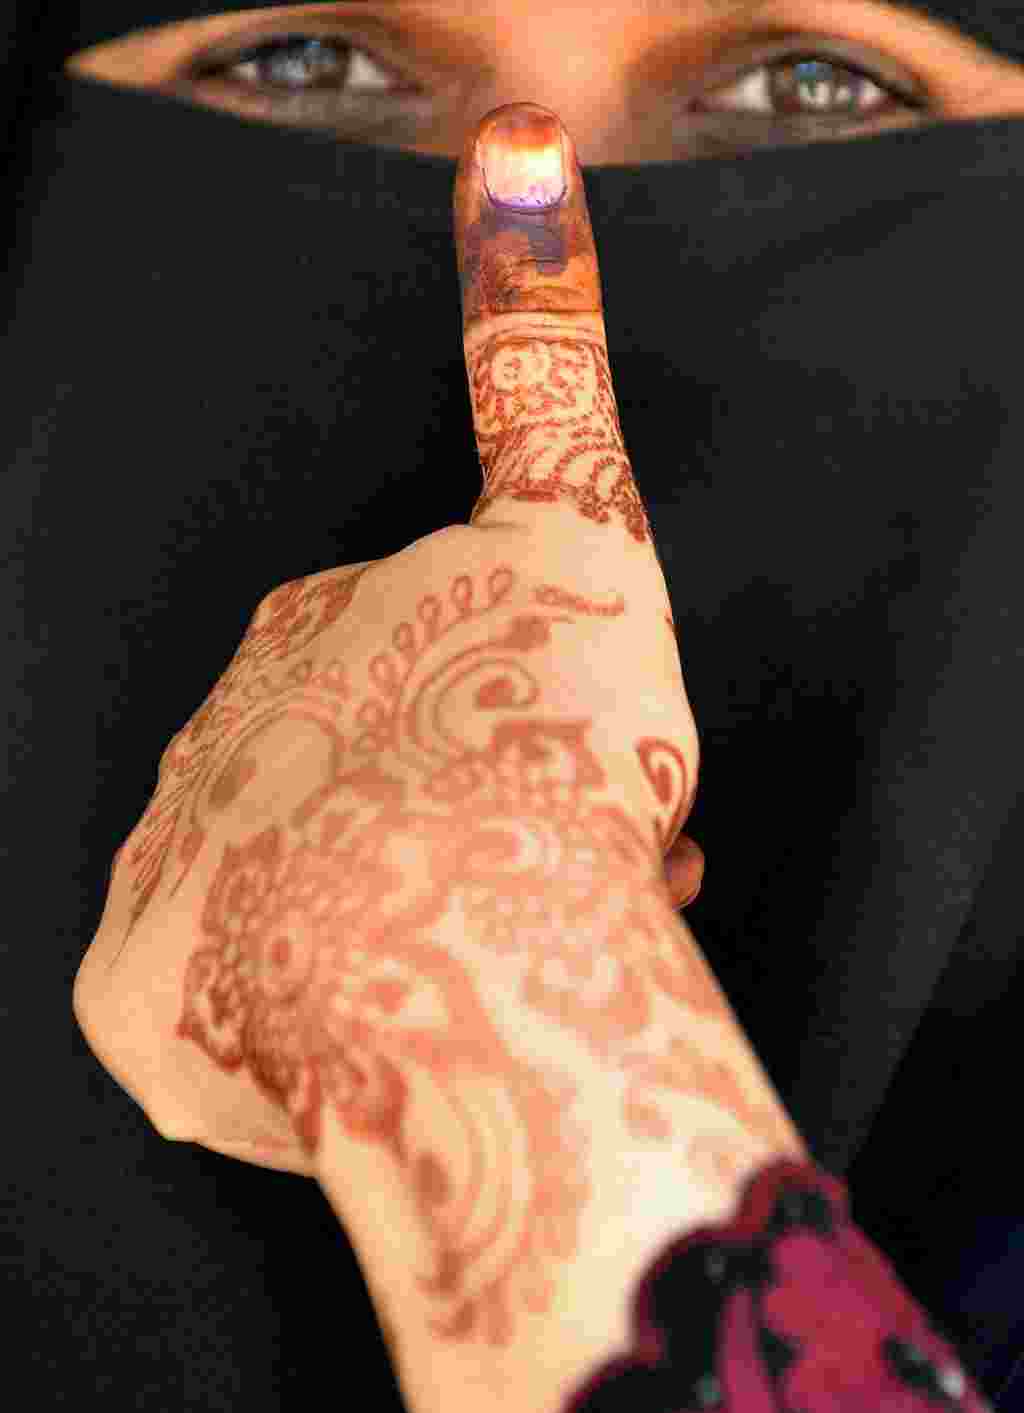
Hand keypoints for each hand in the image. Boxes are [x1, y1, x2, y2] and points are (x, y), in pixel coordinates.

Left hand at [72, 103, 702, 1178]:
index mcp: (309, 635)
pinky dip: (318, 1038)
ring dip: (401, 943)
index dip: (508, 721)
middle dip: (462, 835)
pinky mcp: (141, 1013)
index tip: (583, 773)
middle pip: (351, 794)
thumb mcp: (576, 526)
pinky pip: (225, 1027)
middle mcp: (210, 740)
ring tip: (507, 971)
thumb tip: (509, 146)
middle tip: (569, 883)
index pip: (403, 667)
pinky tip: (406, 1036)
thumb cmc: (534, 737)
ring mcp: (165, 879)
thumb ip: (540, 359)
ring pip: (298, 914)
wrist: (460, 941)